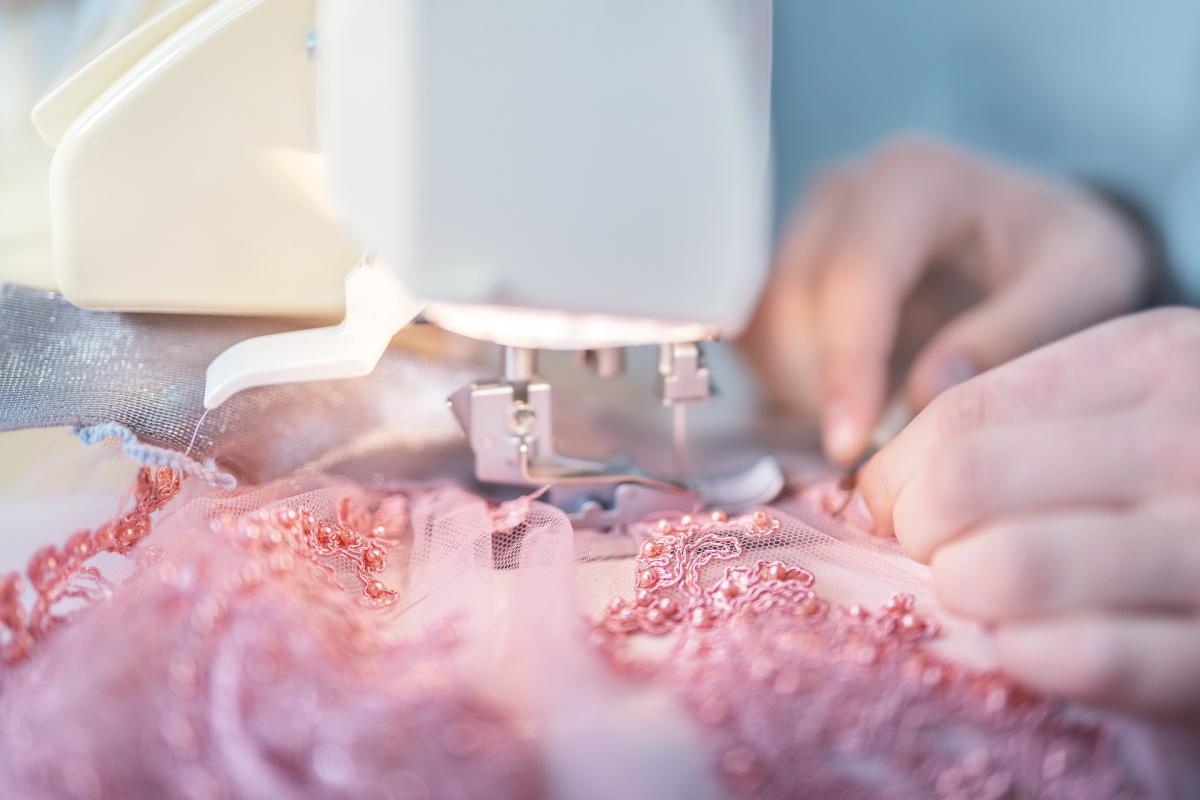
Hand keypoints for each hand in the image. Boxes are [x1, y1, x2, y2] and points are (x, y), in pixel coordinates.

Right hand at [740, 137, 1151, 463]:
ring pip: (762, 326)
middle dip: (820, 389)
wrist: (1039, 242)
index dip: (845, 365)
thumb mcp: (1083, 285)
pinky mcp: (787, 270)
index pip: (854, 275)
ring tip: (869, 431)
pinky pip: (759, 342)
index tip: (847, 443)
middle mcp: (843, 193)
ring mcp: (806, 229)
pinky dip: (788, 388)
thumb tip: (927, 391)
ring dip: (799, 392)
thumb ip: (1013, 334)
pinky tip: (846, 411)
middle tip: (871, 454)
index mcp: (915, 180)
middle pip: (791, 302)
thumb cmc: (1062, 259)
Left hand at [857, 308, 1199, 717]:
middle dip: (920, 533)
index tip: (887, 511)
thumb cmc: (1193, 474)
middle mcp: (1191, 440)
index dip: (896, 476)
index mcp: (1155, 360)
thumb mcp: (1136, 399)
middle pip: (967, 483)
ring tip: (983, 599)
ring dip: (964, 593)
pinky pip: (1086, 656)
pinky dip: (1024, 656)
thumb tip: (890, 440)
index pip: (962, 416)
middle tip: (940, 558)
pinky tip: (1027, 647)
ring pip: (1010, 566)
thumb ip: (1021, 409)